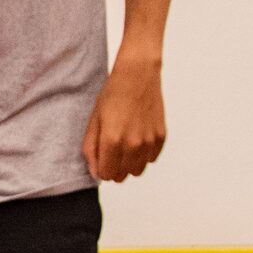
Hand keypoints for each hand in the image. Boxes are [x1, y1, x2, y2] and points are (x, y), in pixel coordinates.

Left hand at [83, 58, 165, 182]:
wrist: (137, 76)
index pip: (106, 175)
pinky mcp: (161, 136)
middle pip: (122, 176)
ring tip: (124, 145)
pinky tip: (137, 138)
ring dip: (129, 163)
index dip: (101, 169)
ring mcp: (149, 141)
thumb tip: (96, 173)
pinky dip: (143, 154)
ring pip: (137, 171)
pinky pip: (151, 159)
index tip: (101, 158)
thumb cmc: (112, 96)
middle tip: (111, 150)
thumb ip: (91, 150)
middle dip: (114, 168)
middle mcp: (133, 144)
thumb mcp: (94, 122)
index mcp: (112, 141)